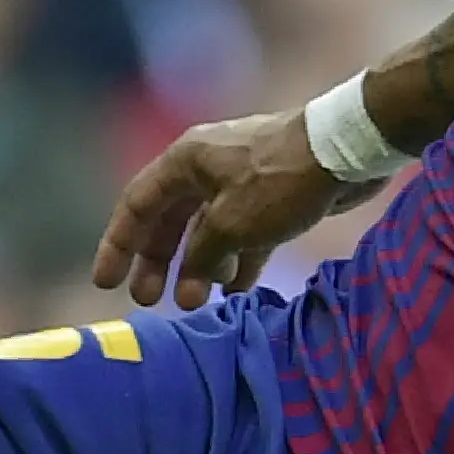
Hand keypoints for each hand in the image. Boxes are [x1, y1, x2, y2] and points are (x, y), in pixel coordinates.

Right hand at [91, 108, 348, 307]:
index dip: (118, 246)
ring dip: (200, 267)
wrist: (346, 151)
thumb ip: (199, 257)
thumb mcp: (229, 225)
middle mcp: (206, 169)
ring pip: (207, 231)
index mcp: (184, 162)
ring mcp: (240, 183)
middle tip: (148, 300)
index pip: (137, 205)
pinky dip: (236, 261)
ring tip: (197, 302)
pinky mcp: (271, 197)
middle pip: (170, 221)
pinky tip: (235, 291)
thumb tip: (186, 286)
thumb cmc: (280, 181)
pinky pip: (242, 235)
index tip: (107, 283)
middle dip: (158, 263)